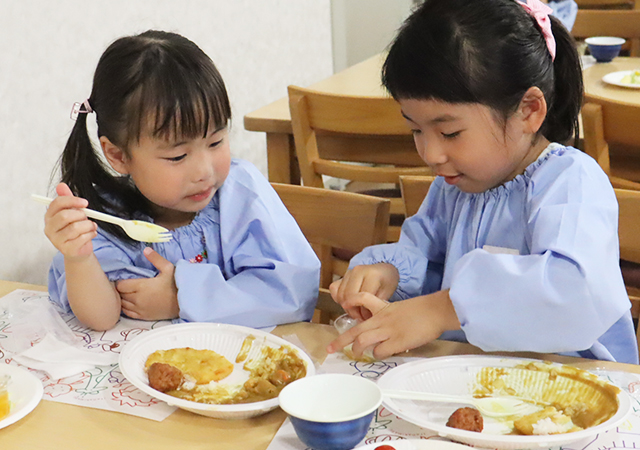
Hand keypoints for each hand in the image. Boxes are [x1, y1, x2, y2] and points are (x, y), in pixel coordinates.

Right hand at [44, 183, 97, 260]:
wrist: (79, 249)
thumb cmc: (75, 228)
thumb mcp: (73, 211)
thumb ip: (68, 199)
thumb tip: (61, 185)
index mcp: (49, 216)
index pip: (57, 203)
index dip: (72, 200)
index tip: (85, 203)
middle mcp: (49, 228)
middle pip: (65, 216)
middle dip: (80, 215)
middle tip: (87, 217)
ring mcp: (56, 240)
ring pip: (75, 227)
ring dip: (88, 225)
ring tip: (91, 226)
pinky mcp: (66, 249)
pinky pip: (82, 238)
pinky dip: (91, 234)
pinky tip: (91, 234)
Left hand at [116, 247, 178, 320]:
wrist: (184, 303)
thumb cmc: (176, 285)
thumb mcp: (168, 268)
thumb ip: (156, 259)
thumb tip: (146, 249)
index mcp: (141, 286)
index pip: (120, 285)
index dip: (120, 281)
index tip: (125, 279)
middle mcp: (137, 299)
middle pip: (120, 294)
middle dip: (121, 290)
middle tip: (126, 285)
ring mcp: (140, 309)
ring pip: (122, 304)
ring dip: (123, 299)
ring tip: (128, 294)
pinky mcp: (143, 317)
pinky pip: (127, 313)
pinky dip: (125, 308)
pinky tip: (129, 303)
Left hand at [326, 290, 459, 359]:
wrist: (435, 310)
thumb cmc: (423, 310)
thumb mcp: (400, 309)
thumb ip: (389, 318)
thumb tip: (385, 334)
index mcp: (382, 308)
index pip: (361, 300)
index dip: (350, 302)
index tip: (344, 307)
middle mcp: (381, 319)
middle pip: (355, 329)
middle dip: (340, 340)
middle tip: (330, 349)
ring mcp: (387, 330)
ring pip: (362, 340)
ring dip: (357, 349)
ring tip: (357, 354)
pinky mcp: (396, 341)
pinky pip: (379, 352)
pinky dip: (377, 355)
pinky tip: (382, 354)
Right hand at [330, 263, 398, 320]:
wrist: (383, 269)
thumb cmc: (386, 282)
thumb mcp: (387, 293)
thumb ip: (375, 303)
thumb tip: (365, 318)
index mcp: (372, 274)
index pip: (362, 297)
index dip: (364, 312)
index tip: (369, 318)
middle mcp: (358, 271)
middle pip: (348, 296)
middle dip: (353, 311)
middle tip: (361, 318)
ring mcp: (349, 272)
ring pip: (340, 294)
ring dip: (346, 307)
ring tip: (356, 312)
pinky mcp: (343, 275)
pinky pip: (334, 289)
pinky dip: (338, 299)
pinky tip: (348, 303)